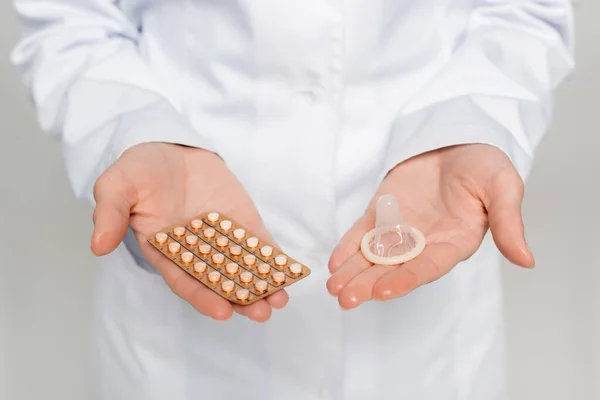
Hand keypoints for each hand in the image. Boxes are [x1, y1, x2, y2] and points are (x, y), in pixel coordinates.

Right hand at [90, 142, 287, 321]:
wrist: (169, 147)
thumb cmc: (140, 170)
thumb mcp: (118, 186)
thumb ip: (110, 214)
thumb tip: (97, 246)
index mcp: (165, 250)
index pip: (184, 280)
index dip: (202, 297)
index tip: (223, 312)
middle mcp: (195, 251)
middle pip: (219, 280)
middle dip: (241, 298)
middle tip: (262, 313)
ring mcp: (222, 237)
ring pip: (243, 266)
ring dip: (262, 284)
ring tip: (281, 299)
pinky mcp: (242, 222)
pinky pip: (259, 243)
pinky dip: (273, 257)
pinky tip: (289, 270)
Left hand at [327, 144, 533, 308]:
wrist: (455, 138)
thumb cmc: (483, 163)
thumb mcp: (503, 186)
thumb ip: (509, 222)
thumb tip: (527, 260)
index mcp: (455, 242)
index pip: (428, 267)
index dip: (406, 279)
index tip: (383, 292)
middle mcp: (424, 242)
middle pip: (394, 269)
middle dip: (369, 284)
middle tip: (345, 300)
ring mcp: (400, 229)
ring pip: (373, 256)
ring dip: (353, 273)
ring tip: (333, 289)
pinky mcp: (381, 213)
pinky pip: (362, 234)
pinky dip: (348, 247)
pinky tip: (334, 263)